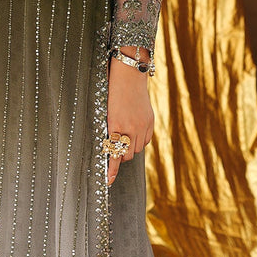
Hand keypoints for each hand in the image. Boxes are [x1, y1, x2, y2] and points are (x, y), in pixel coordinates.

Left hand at [106, 52, 153, 184]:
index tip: (108, 181)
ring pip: (137, 149)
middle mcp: (131, 128)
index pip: (114, 154)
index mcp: (116, 126)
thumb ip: (111, 131)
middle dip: (119, 154)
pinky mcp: (150, 122)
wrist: (129, 75)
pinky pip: (146, 141)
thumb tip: (112, 148)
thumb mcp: (107, 112)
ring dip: (130, 148)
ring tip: (124, 136)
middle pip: (126, 155)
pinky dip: (139, 140)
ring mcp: (143, 125)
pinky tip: (134, 131)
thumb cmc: (112, 92)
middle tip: (115, 145)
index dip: (111, 170)